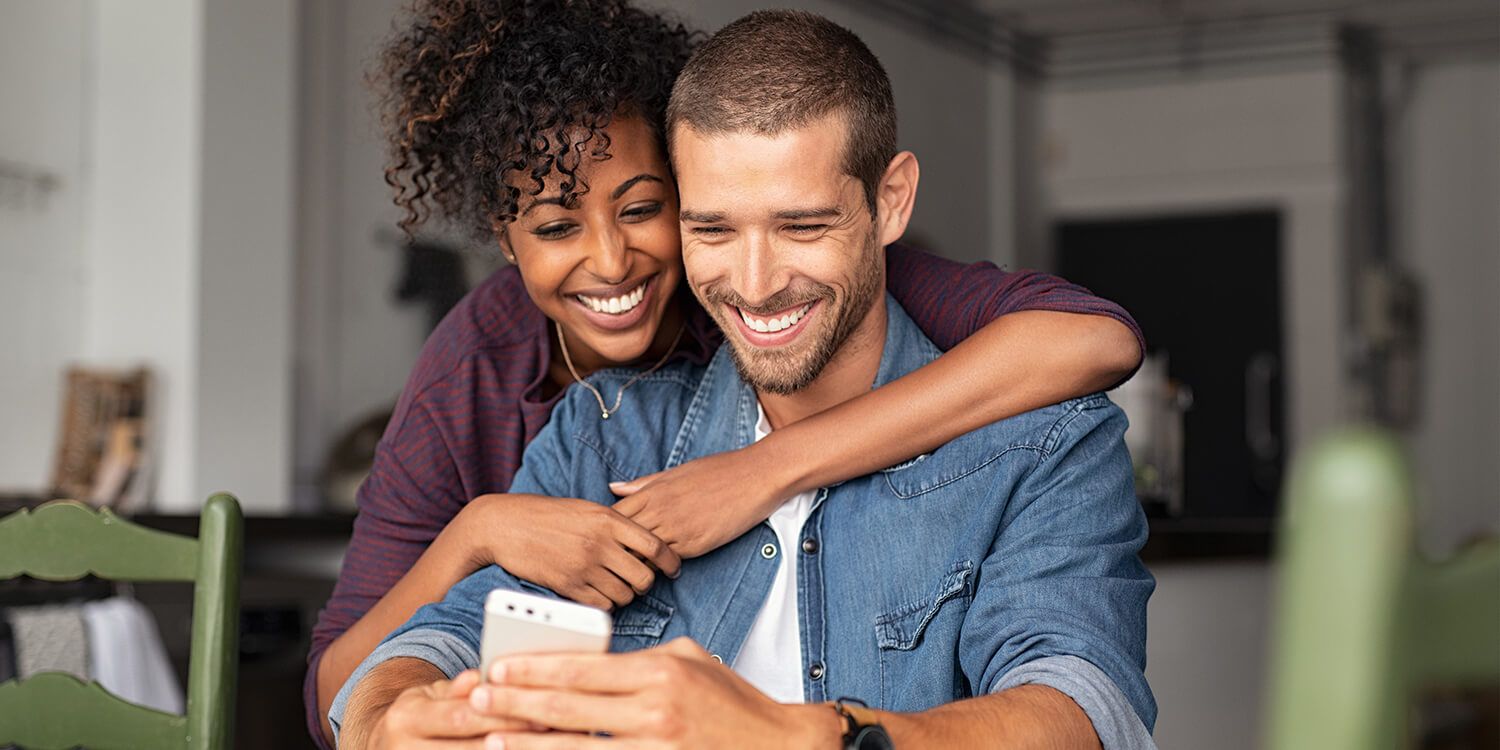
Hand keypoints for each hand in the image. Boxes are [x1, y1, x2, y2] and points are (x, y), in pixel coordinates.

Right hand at [366, 669, 531, 748]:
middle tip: (546, 728)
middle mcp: (404, 749)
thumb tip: (480, 676)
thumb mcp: (429, 696)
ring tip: (541, 744)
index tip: (536, 708)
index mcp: (406, 718)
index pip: (460, 716)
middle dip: (510, 737)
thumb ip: (457, 690)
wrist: (384, 747)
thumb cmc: (418, 718)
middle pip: (468, 748)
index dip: (500, 714)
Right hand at [460, 494, 680, 610]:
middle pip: (644, 576)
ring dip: (625, 595)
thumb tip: (645, 543)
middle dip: (645, 582)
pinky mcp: (568, 586)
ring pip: (625, 594)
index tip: (673, 568)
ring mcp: (584, 566)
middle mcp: (600, 543)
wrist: (506, 525)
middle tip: (637, 580)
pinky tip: (598, 594)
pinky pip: (602, 605)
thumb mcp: (586, 509)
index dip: (670, 561)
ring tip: (615, 586)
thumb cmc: (547, 515)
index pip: (655, 545)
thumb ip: (616, 524)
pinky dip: (605, 604)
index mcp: (609, 519)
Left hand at [466, 637, 840, 748]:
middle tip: (478, 697)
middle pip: (569, 706)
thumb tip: (592, 660)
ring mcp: (657, 748)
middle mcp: (655, 709)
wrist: (781, 747)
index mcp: (660, 670)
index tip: (498, 666)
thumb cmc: (734, 703)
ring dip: (528, 745)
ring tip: (491, 741)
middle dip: (517, 702)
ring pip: (576, 748)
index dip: (534, 667)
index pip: (583, 666)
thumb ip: (641, 658)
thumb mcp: (690, 660)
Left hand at [610, 444, 792, 558]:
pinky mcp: (695, 544)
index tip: (608, 539)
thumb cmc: (719, 470)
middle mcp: (659, 510)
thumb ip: (643, 484)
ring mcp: (676, 528)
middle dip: (615, 552)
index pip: (613, 517)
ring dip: (636, 564)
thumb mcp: (676, 472)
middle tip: (614, 562)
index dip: (607, 531)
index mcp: (652, 491)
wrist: (755, 476)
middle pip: (622, 539)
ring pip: (641, 554)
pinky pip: (667, 561)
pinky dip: (660, 567)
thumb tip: (614, 488)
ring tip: (634, 572)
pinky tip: (661, 569)